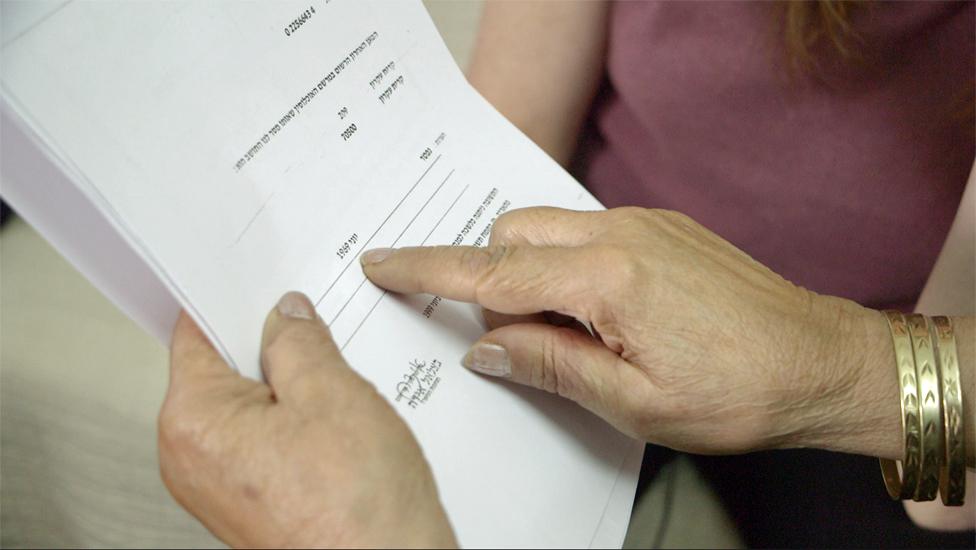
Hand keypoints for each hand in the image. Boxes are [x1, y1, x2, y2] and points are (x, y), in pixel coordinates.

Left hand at [159, 292, 455, 547]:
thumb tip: (286, 317)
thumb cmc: (357, 510)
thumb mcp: (333, 393)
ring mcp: (220, 488)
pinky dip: (298, 426)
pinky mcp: (251, 504)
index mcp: (194, 423)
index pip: (196, 333)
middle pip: (225, 372)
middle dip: (274, 350)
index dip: (234, 300)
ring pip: (253, 408)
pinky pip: (266, 443)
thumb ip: (299, 341)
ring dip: (293, 391)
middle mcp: (192, 461)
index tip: (260, 283)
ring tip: (337, 395)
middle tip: (319, 338)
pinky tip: (337, 431)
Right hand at [362, 207, 900, 457]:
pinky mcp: (665, 228)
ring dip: (532, 272)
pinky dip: (570, 265)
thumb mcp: (631, 401)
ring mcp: (646, 224)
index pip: (490, 272)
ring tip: (565, 333)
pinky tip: (601, 313)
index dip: (426, 270)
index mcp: (607, 278)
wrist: (823, 363)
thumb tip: (484, 348)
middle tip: (507, 337)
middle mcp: (621, 234)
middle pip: (513, 234)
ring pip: (550, 229)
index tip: (382, 262)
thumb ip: (548, 364)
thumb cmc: (739, 393)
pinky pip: (589, 231)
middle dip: (488, 276)